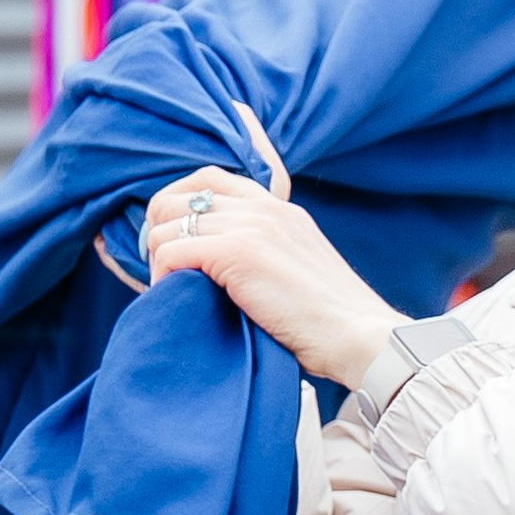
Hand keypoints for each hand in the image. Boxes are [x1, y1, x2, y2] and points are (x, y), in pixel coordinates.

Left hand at [143, 162, 395, 389]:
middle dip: (157, 232)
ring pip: (165, 225)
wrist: (357, 336)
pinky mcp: (236, 253)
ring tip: (169, 288)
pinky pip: (170, 251)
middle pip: (176, 198)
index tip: (174, 242)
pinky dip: (161, 276)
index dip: (178, 206)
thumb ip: (264, 251)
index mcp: (277, 207)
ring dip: (157, 259)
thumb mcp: (297, 266)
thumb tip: (215, 266)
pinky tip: (174, 297)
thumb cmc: (328, 321)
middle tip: (163, 270)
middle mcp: (262, 207)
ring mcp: (250, 226)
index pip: (208, 179)